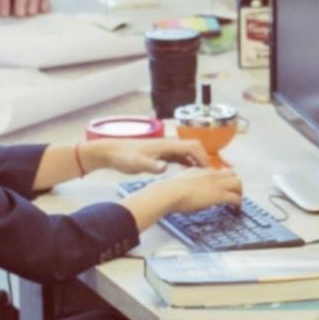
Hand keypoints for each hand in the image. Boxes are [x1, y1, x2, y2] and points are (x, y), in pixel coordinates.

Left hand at [93, 137, 208, 174]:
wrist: (111, 151)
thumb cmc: (123, 157)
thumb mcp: (136, 163)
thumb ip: (151, 166)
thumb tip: (165, 168)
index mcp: (166, 145)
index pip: (192, 146)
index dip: (202, 157)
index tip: (207, 170)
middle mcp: (168, 144)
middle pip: (194, 146)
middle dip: (203, 158)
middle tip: (208, 173)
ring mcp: (165, 148)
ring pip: (188, 151)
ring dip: (197, 160)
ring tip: (202, 175)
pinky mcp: (161, 153)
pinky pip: (180, 156)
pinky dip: (188, 163)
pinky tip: (188, 173)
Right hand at [154, 165, 242, 214]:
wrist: (169, 193)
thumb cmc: (169, 190)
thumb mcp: (181, 180)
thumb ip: (189, 181)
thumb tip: (190, 188)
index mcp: (201, 170)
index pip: (219, 171)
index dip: (224, 178)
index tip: (224, 185)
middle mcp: (211, 174)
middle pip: (232, 174)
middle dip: (235, 183)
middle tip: (235, 192)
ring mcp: (216, 184)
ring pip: (238, 184)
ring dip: (239, 192)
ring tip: (238, 201)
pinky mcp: (219, 195)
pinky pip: (235, 197)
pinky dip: (238, 203)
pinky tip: (236, 208)